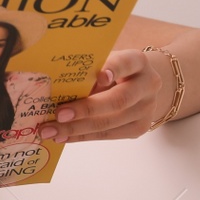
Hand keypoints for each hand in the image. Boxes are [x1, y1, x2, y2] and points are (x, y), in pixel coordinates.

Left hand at [37, 49, 166, 142]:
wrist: (138, 86)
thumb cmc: (111, 71)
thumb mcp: (102, 63)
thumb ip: (88, 72)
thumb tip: (56, 88)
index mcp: (137, 62)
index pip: (126, 63)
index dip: (113, 69)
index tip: (99, 76)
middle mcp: (147, 84)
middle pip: (119, 99)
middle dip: (86, 109)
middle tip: (59, 114)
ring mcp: (146, 108)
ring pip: (110, 122)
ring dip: (77, 128)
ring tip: (51, 131)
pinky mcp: (139, 127)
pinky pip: (108, 135)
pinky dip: (82, 136)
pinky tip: (63, 137)